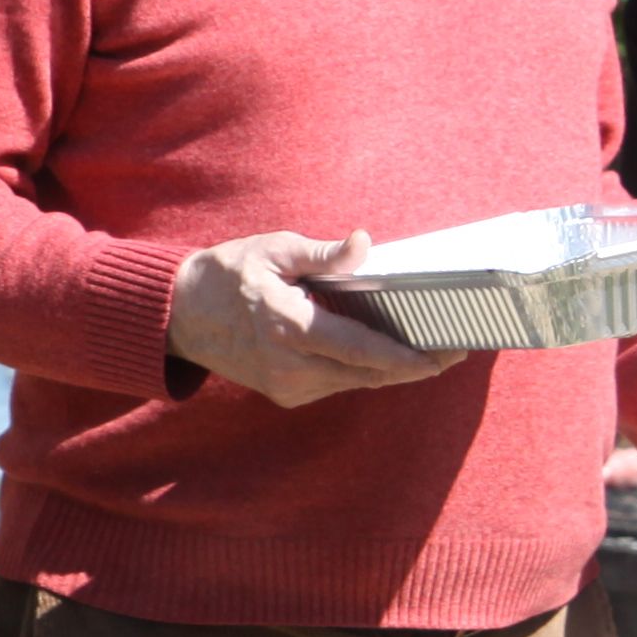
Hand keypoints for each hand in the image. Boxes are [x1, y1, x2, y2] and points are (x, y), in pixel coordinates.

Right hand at [168, 231, 469, 409]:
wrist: (181, 315)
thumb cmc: (229, 273)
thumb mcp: (274, 249)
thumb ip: (322, 254)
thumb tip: (363, 242)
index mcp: (290, 327)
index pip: (363, 351)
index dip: (409, 358)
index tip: (445, 355)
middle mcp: (291, 365)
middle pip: (370, 374)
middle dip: (415, 365)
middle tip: (456, 349)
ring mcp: (288, 385)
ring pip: (357, 382)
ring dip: (391, 368)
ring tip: (429, 349)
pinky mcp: (286, 394)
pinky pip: (337, 383)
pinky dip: (362, 369)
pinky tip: (382, 351)